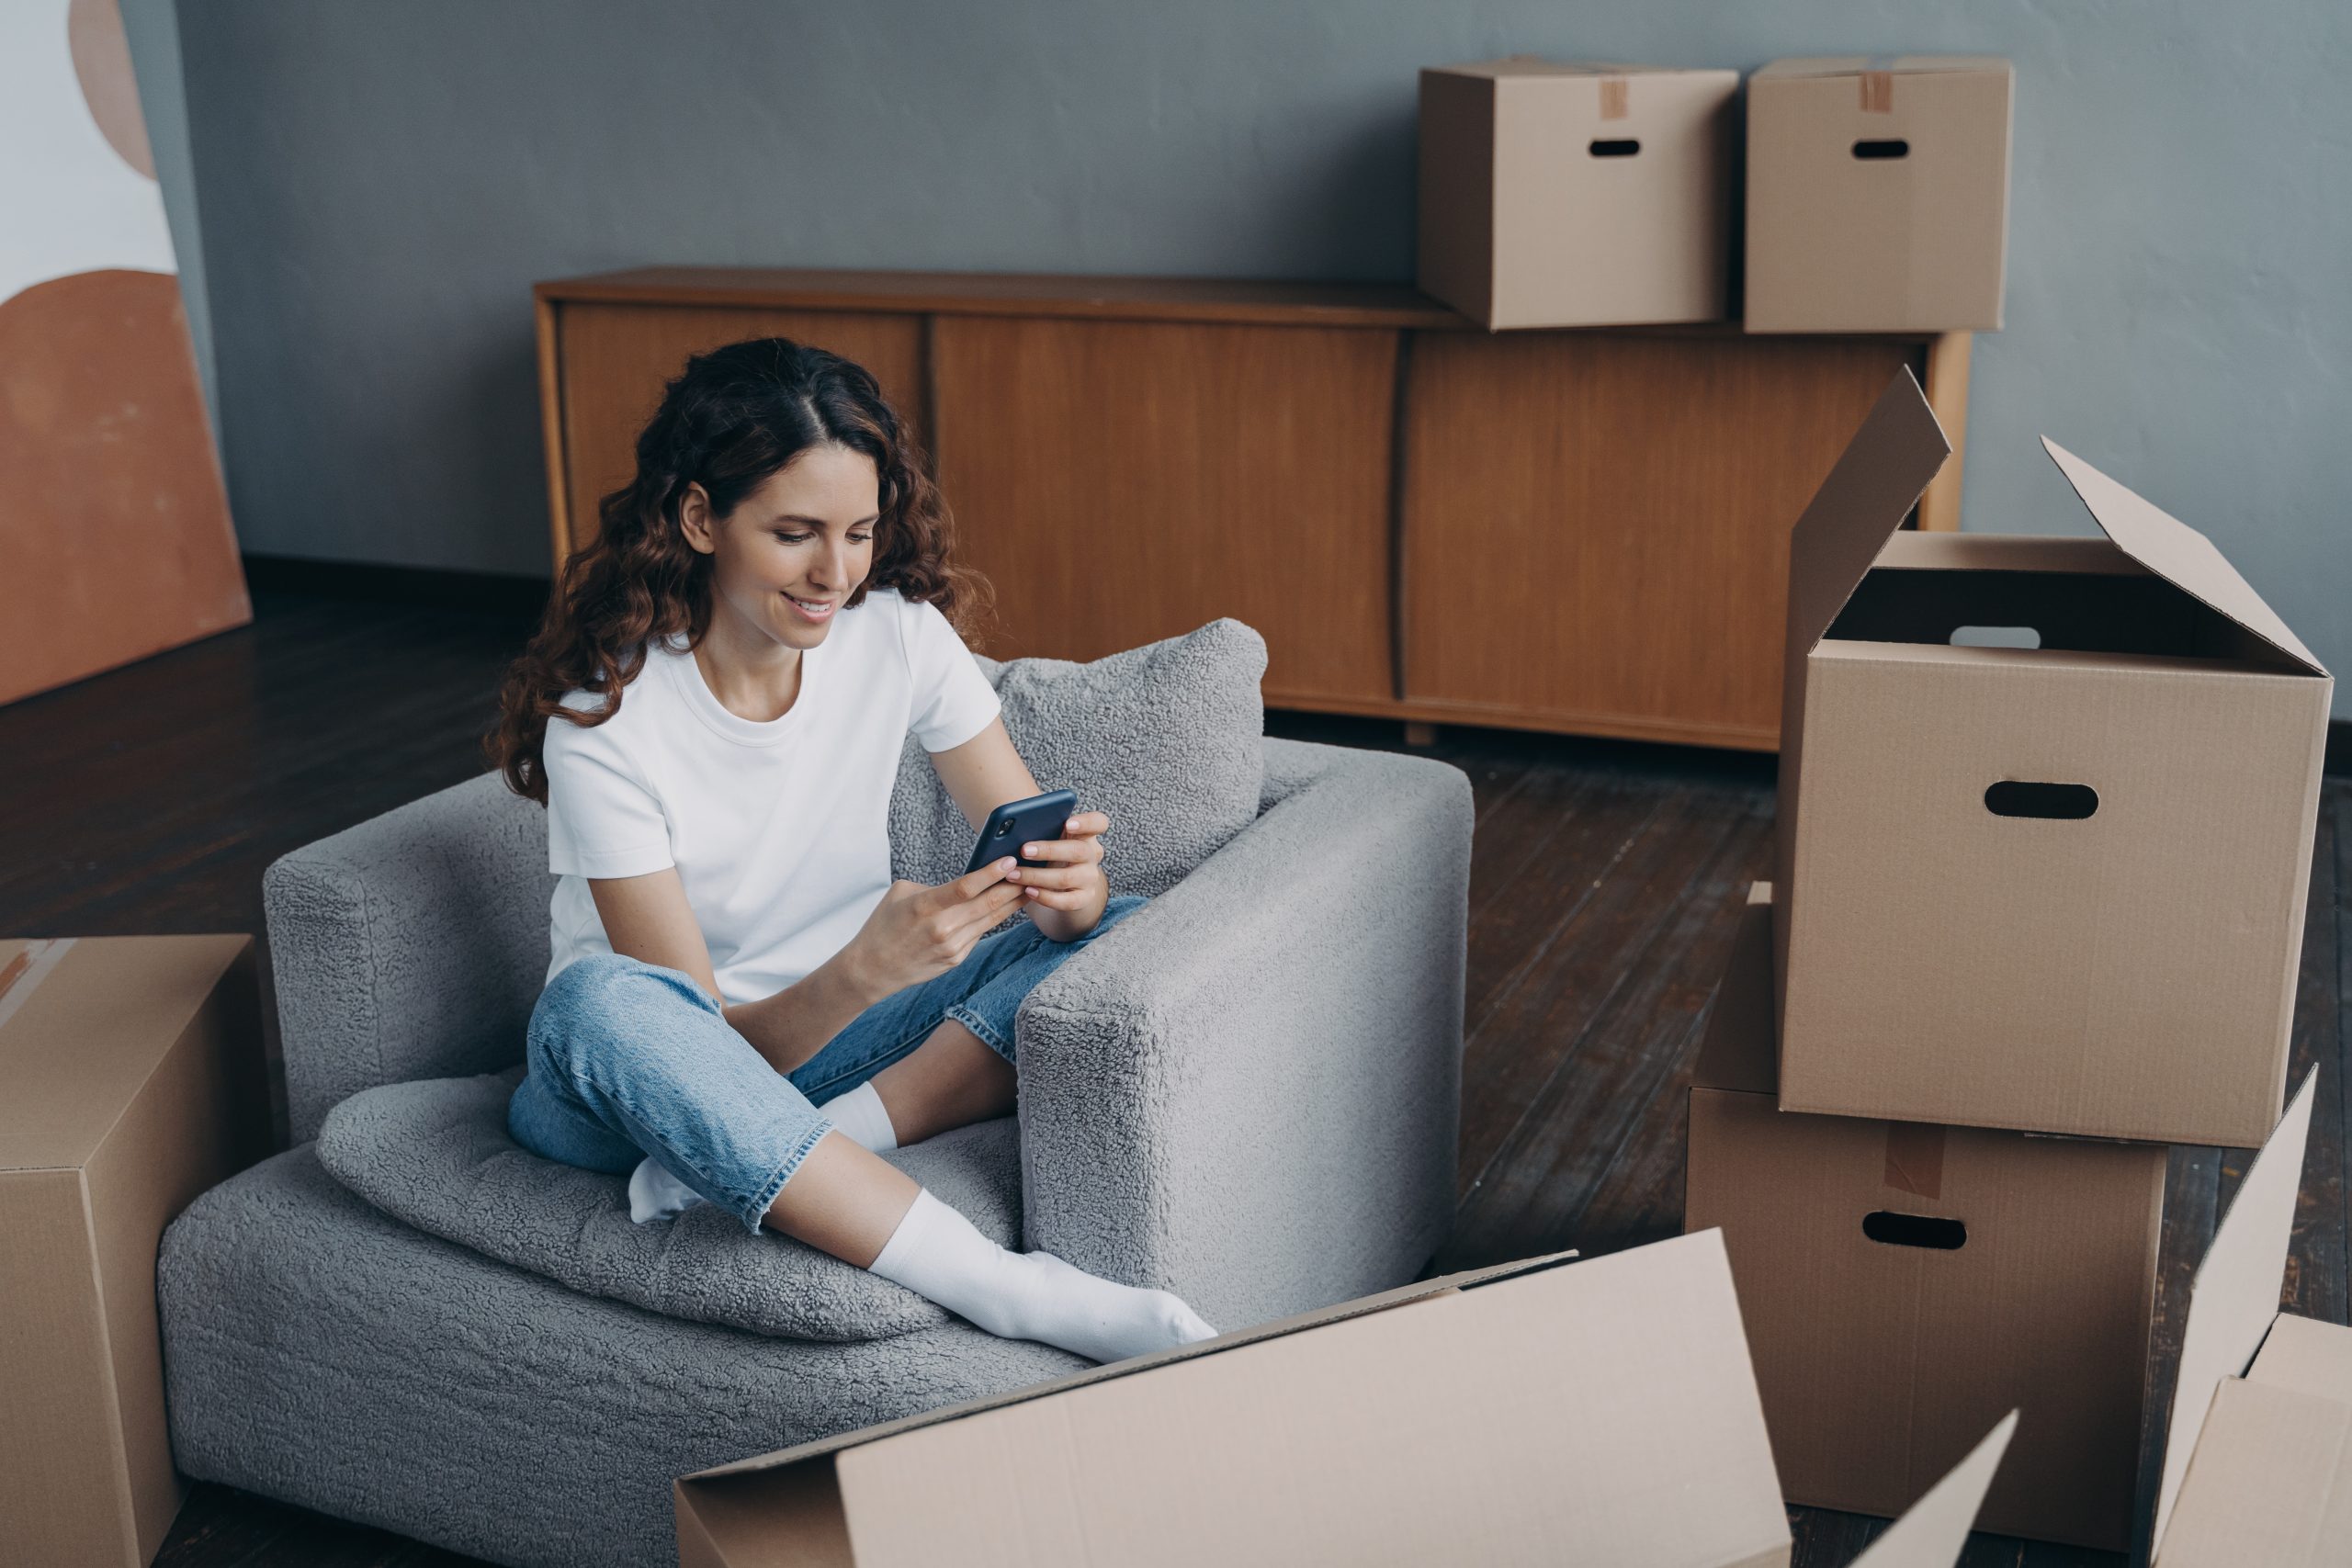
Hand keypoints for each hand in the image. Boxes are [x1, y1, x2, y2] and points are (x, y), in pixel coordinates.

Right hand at [843, 859, 1026, 999]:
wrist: (871, 969)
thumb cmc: (884, 924)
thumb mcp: (901, 893)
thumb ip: (935, 886)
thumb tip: (967, 881)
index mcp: (925, 906)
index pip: (966, 886)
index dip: (991, 872)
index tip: (1010, 859)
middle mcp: (942, 928)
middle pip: (987, 904)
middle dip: (1012, 885)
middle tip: (1031, 870)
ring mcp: (952, 947)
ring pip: (990, 919)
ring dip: (1011, 902)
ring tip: (1028, 886)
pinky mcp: (956, 959)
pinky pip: (979, 932)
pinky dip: (993, 918)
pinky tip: (1006, 906)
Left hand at [1003, 810, 1108, 912]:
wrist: (1060, 884)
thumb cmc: (1048, 854)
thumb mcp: (1047, 838)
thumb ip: (1039, 830)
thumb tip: (1010, 830)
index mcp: (1085, 833)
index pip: (1098, 823)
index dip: (1086, 822)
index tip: (1067, 823)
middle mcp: (1092, 854)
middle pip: (1078, 850)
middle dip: (1049, 850)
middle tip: (1024, 850)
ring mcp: (1090, 878)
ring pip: (1067, 877)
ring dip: (1037, 876)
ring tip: (1013, 874)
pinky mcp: (1084, 898)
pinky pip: (1067, 901)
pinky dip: (1046, 897)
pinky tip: (1028, 891)